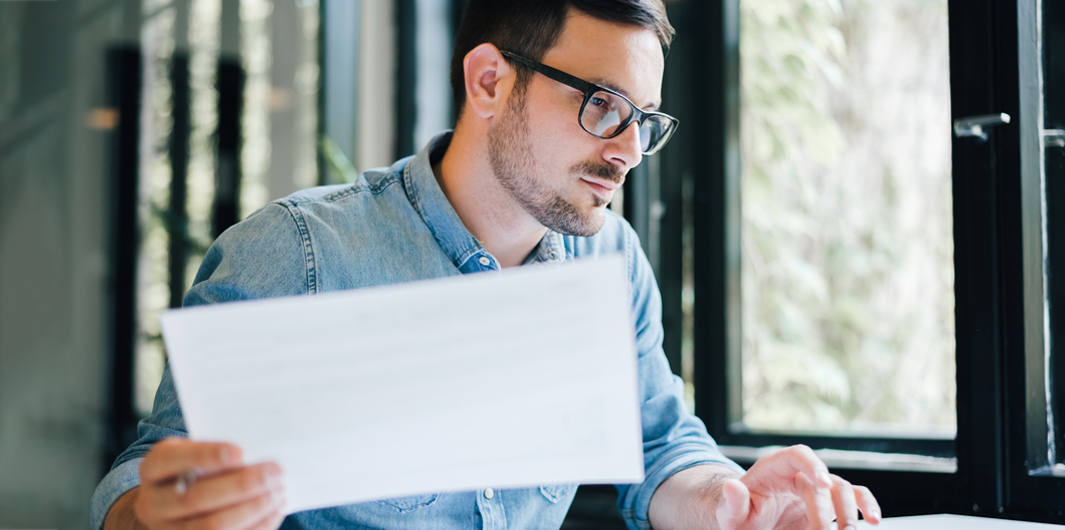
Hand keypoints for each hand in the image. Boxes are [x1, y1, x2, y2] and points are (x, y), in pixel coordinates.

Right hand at [132, 438, 285, 529]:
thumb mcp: (194, 452)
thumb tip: (259, 450)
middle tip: (275, 472)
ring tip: (278, 492)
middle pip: (196, 498)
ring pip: (212, 526)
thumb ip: (216, 451)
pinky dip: (256, 526)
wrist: (170, 504)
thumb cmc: (194, 468)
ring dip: (251, 509)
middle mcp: (153, 503)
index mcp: (153, 468)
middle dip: (240, 485)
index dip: (206, 456)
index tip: (241, 452)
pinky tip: (274, 511)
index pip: (171, 460)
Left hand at [717, 445, 880, 529]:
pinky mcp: (828, 504)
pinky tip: (873, 521)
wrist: (749, 523)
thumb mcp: (729, 513)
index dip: (813, 465)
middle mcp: (799, 474)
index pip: (798, 455)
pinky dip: (866, 506)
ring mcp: (816, 488)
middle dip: (827, 511)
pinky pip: (854, 498)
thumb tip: (731, 486)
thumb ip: (732, 502)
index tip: (824, 485)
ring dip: (849, 512)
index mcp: (774, 469)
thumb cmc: (738, 515)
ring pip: (843, 489)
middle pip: (823, 483)